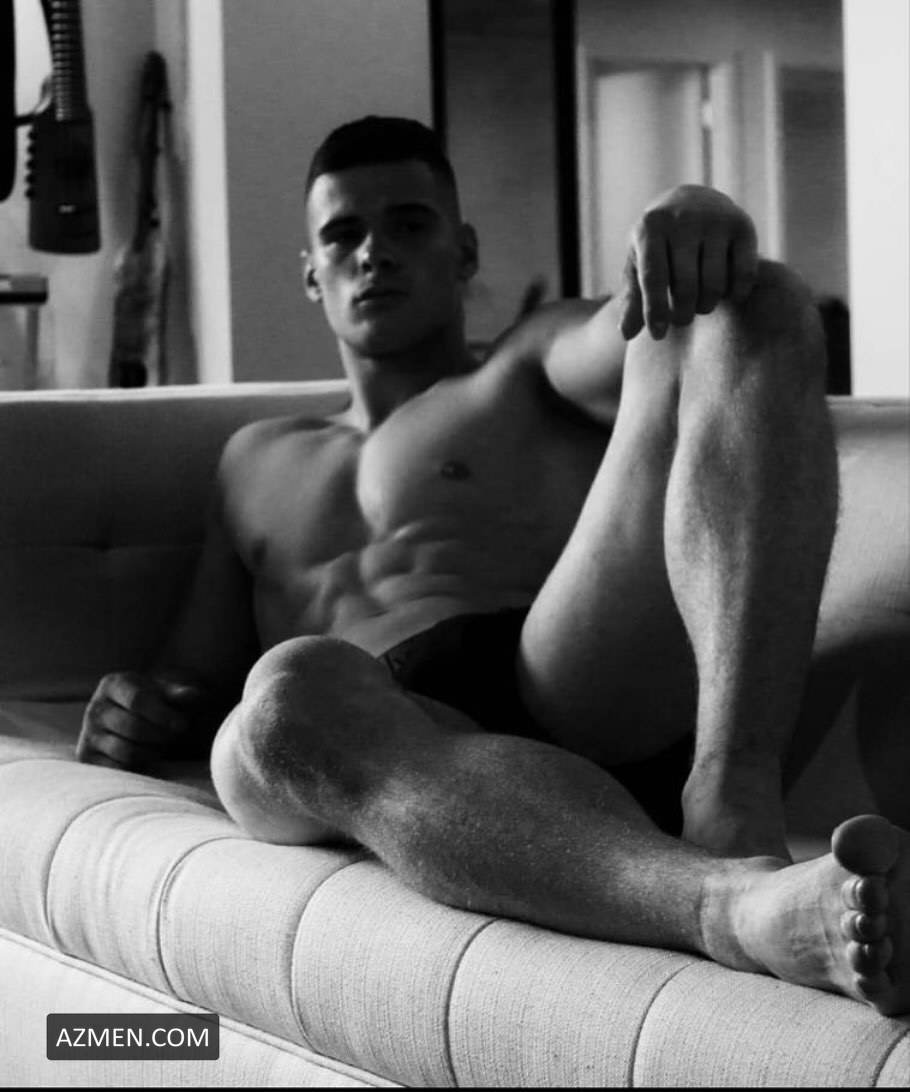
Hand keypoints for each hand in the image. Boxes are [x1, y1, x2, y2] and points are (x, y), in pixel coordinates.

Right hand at [77, 669, 209, 771]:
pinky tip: (149, 755)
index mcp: (113, 684)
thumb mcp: (167, 692)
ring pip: (127, 750)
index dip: (164, 715)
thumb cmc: (154, 702)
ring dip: (154, 751)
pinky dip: (139, 765)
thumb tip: (195, 695)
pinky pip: (118, 768)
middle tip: (179, 737)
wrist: (130, 717)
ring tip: (165, 744)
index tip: (184, 725)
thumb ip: (181, 693)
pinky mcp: (87, 757)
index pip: (137, 700)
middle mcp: (95, 707)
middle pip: (133, 728)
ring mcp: (88, 733)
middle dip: (163, 735)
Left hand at [618, 185, 758, 340]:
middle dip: (682, 314)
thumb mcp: (638, 265)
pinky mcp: (743, 226)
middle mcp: (684, 220)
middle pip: (685, 287)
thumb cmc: (658, 245)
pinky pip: (743, 275)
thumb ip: (633, 299)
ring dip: (706, 306)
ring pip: (714, 285)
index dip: (655, 311)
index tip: (658, 336)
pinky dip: (735, 294)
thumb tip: (626, 334)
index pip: (654, 277)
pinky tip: (725, 293)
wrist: (692, 202)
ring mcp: (716, 221)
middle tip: (681, 318)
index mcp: (651, 227)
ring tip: (699, 304)